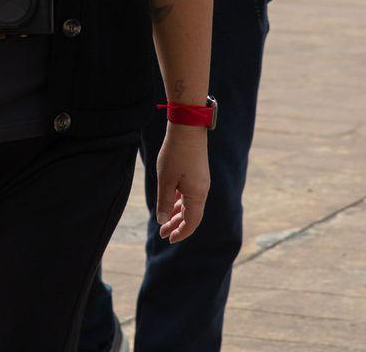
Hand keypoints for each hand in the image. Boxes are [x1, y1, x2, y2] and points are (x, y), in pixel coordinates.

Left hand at [154, 124, 209, 243]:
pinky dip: (179, 201)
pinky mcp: (197, 174)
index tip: (169, 239)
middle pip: (191, 215)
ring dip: (177, 213)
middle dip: (177, 225)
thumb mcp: (166, 180)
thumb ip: (164, 202)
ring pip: (190, 204)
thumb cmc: (175, 154)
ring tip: (163, 221)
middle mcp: (202, 190)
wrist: (187, 127)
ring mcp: (200, 181)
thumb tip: (163, 221)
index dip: (181, 232)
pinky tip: (170, 203)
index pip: (192, 222)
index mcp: (197, 195)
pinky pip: (189, 194)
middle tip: (162, 233)